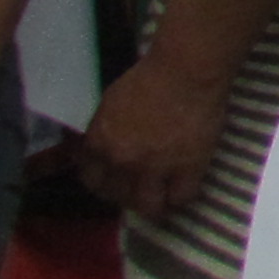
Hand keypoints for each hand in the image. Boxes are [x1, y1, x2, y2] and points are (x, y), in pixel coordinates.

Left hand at [74, 48, 231, 219]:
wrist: (185, 71)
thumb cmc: (148, 76)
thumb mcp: (111, 103)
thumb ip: (104, 130)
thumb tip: (104, 146)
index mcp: (99, 144)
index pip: (92, 180)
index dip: (104, 184)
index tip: (114, 182)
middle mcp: (121, 162)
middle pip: (119, 197)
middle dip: (128, 196)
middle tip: (141, 189)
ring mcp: (154, 169)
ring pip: (149, 207)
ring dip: (154, 204)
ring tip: (163, 197)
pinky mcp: (186, 169)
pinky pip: (181, 198)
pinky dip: (182, 195)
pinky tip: (185, 186)